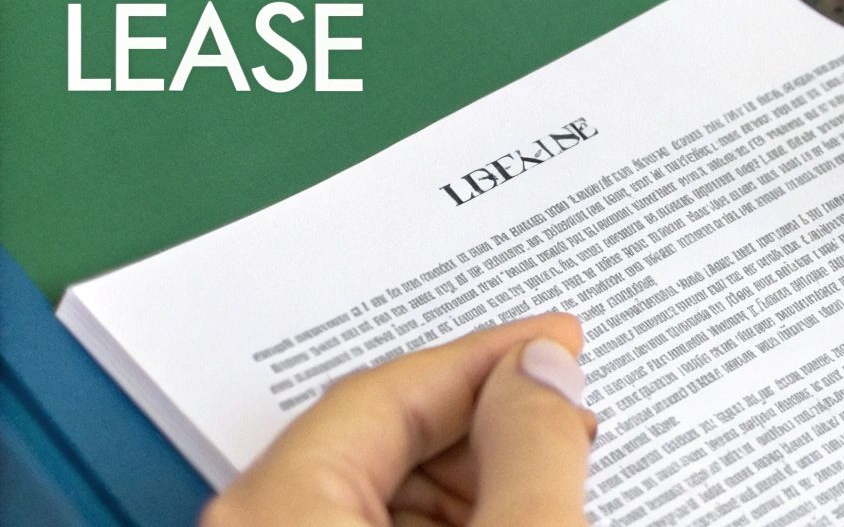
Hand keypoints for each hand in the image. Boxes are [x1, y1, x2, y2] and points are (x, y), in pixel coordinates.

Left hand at [203, 312, 594, 526]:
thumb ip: (533, 446)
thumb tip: (539, 371)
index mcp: (273, 511)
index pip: (386, 392)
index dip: (488, 357)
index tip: (555, 342)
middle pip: (378, 443)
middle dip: (485, 422)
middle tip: (563, 415)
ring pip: (377, 498)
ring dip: (471, 480)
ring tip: (546, 485)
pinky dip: (446, 523)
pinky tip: (503, 518)